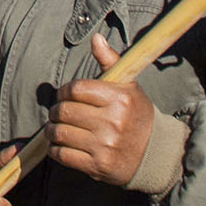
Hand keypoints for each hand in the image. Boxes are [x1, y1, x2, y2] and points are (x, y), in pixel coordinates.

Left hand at [42, 34, 157, 186]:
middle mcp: (112, 122)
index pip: (76, 89)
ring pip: (60, 133)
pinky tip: (60, 144)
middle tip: (57, 113)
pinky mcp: (97, 166)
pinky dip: (55, 149)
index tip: (64, 95)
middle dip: (55, 111)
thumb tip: (96, 38)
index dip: (64, 91)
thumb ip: (110, 61)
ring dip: (52, 130)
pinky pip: (62, 155)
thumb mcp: (129, 86)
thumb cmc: (137, 115)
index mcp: (119, 98)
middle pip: (64, 111)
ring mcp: (105, 146)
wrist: (154, 154)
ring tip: (55, 128)